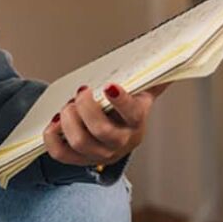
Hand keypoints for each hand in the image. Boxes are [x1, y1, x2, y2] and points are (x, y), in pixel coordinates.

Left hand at [43, 82, 165, 169]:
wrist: (119, 134)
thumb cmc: (126, 109)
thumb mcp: (141, 91)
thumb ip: (153, 76)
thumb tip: (170, 61)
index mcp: (136, 122)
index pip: (132, 114)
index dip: (121, 101)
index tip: (109, 86)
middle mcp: (120, 142)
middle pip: (101, 130)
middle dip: (85, 107)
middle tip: (80, 92)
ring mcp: (100, 154)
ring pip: (80, 142)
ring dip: (68, 119)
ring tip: (68, 106)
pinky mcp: (80, 160)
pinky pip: (61, 154)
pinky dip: (52, 137)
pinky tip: (55, 122)